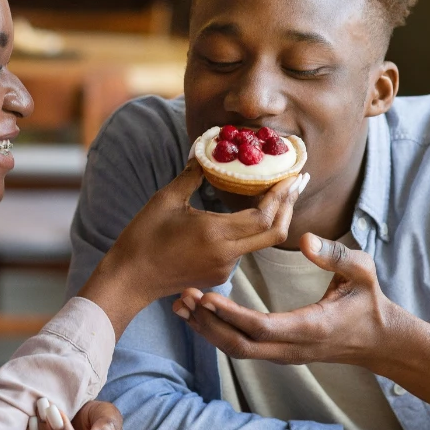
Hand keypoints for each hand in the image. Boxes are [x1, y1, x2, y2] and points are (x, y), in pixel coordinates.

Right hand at [104, 161, 304, 304]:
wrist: (130, 279)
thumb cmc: (143, 237)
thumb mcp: (165, 199)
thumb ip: (192, 174)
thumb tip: (206, 150)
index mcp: (215, 234)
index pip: (264, 216)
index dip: (282, 195)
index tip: (292, 174)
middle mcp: (226, 255)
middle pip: (274, 233)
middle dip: (290, 205)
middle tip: (299, 181)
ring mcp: (225, 268)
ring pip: (261, 242)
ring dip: (273, 217)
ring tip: (279, 193)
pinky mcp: (219, 275)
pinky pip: (244, 250)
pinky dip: (253, 230)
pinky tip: (250, 214)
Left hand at [173, 232, 391, 366]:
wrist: (379, 340)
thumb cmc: (369, 301)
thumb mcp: (362, 271)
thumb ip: (336, 256)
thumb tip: (305, 240)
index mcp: (311, 327)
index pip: (263, 328)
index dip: (232, 315)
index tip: (207, 297)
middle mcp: (292, 348)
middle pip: (240, 345)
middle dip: (209, 324)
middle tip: (184, 297)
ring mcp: (283, 354)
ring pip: (236, 350)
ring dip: (207, 329)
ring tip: (181, 305)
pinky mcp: (277, 352)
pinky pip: (241, 346)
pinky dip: (217, 332)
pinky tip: (198, 314)